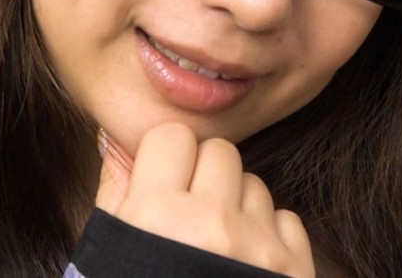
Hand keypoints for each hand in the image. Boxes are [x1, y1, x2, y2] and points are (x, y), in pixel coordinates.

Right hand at [95, 122, 314, 277]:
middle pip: (218, 152)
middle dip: (202, 176)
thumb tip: (118, 142)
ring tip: (216, 250)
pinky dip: (267, 235)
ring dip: (235, 206)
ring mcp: (258, 247)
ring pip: (253, 183)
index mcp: (156, 219)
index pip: (173, 137)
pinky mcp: (294, 269)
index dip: (165, 158)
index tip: (161, 181)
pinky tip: (243, 267)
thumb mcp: (106, 257)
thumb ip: (115, 194)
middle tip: (188, 216)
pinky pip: (286, 218)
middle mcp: (211, 225)